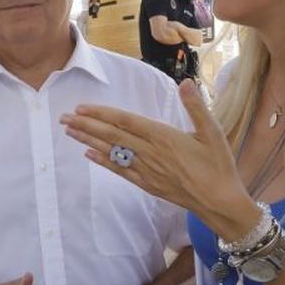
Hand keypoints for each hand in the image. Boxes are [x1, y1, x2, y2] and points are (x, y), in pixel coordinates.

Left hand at [61, 80, 256, 238]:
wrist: (220, 202)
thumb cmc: (218, 165)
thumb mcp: (213, 132)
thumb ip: (196, 107)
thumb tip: (186, 82)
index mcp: (164, 137)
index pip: (126, 121)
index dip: (102, 114)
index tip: (82, 108)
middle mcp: (151, 153)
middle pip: (112, 136)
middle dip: (86, 125)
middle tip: (64, 117)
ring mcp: (147, 170)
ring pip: (112, 153)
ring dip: (89, 141)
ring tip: (69, 132)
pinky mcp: (148, 184)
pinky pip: (120, 171)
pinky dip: (103, 162)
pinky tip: (89, 155)